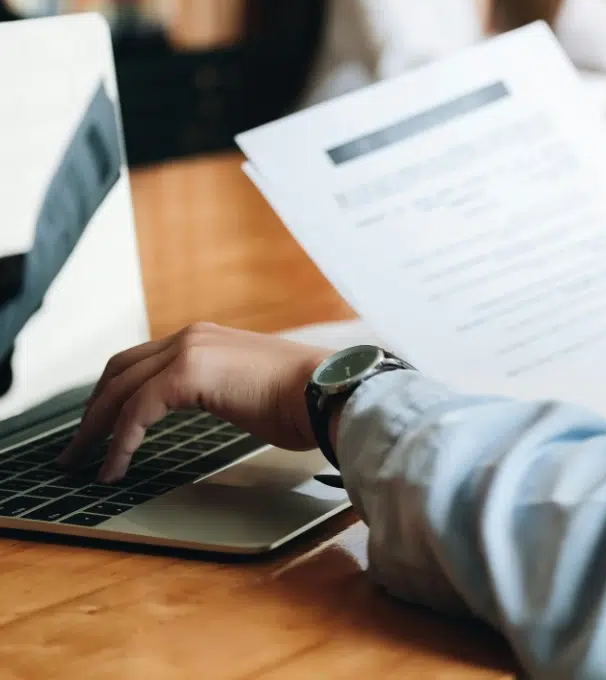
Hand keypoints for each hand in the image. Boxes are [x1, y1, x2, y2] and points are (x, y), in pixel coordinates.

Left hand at [57, 323, 330, 482]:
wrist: (328, 391)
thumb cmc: (302, 400)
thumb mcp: (251, 389)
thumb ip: (224, 390)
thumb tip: (221, 406)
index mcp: (206, 339)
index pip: (143, 362)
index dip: (115, 395)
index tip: (101, 426)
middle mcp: (191, 337)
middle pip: (120, 370)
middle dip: (93, 410)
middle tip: (77, 447)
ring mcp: (189, 349)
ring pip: (120, 389)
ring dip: (94, 428)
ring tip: (81, 463)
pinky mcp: (188, 373)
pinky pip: (136, 412)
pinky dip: (119, 443)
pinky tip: (114, 469)